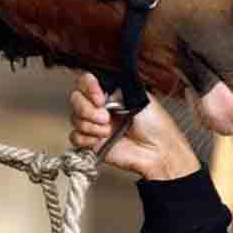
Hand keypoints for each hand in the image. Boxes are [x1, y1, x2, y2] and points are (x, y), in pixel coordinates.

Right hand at [68, 73, 200, 180]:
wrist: (157, 150)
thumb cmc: (155, 124)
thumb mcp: (139, 97)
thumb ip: (117, 88)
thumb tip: (99, 85)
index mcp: (110, 92)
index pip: (86, 81)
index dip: (89, 88)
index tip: (100, 98)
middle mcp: (99, 107)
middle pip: (76, 99)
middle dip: (88, 109)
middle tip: (106, 117)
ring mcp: (94, 124)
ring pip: (75, 118)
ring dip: (91, 126)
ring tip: (109, 131)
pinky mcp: (91, 142)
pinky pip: (75, 137)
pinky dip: (86, 139)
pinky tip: (101, 139)